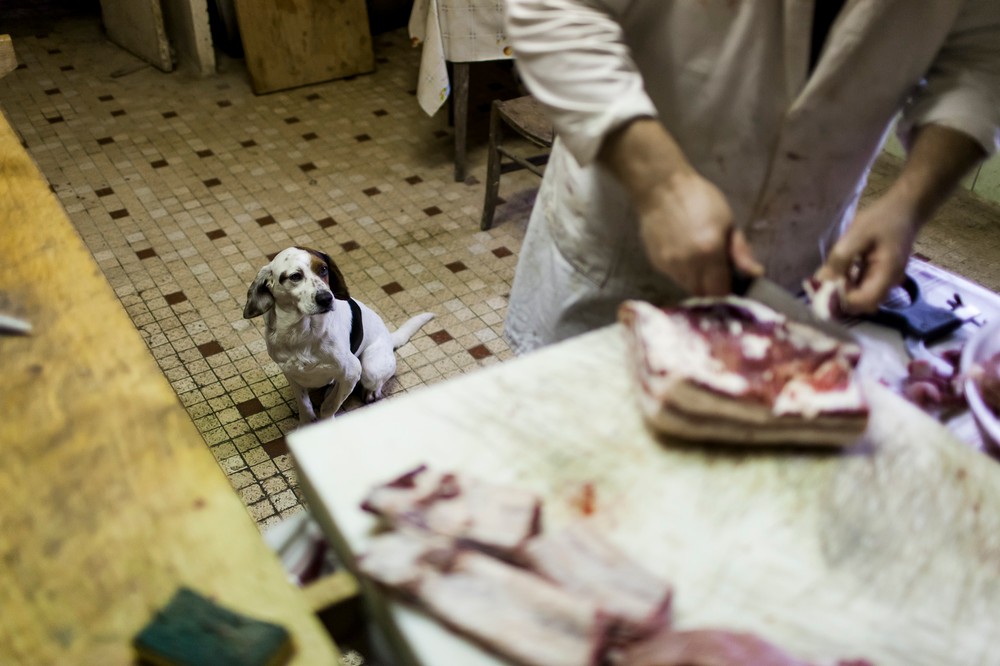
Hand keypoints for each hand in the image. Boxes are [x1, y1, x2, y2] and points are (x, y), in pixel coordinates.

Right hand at [637, 171, 761, 294]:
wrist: (661, 188)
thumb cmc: (700, 199)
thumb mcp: (728, 221)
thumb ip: (741, 251)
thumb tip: (755, 273)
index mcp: (710, 253)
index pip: (721, 292)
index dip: (729, 292)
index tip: (733, 284)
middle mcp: (688, 265)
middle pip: (703, 294)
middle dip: (712, 289)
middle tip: (718, 274)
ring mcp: (670, 266)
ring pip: (687, 287)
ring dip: (697, 281)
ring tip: (700, 262)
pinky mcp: (657, 263)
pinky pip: (675, 276)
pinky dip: (683, 272)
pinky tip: (685, 254)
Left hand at [817, 124, 984, 313]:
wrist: (904, 209)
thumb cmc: (882, 219)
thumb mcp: (857, 234)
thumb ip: (840, 258)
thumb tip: (821, 280)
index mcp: (887, 275)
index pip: (864, 302)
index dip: (842, 300)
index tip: (823, 288)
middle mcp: (888, 283)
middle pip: (862, 305)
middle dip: (839, 298)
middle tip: (821, 283)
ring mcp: (885, 281)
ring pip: (860, 298)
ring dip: (841, 291)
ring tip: (826, 276)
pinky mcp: (879, 276)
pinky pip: (861, 288)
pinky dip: (846, 284)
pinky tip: (836, 272)